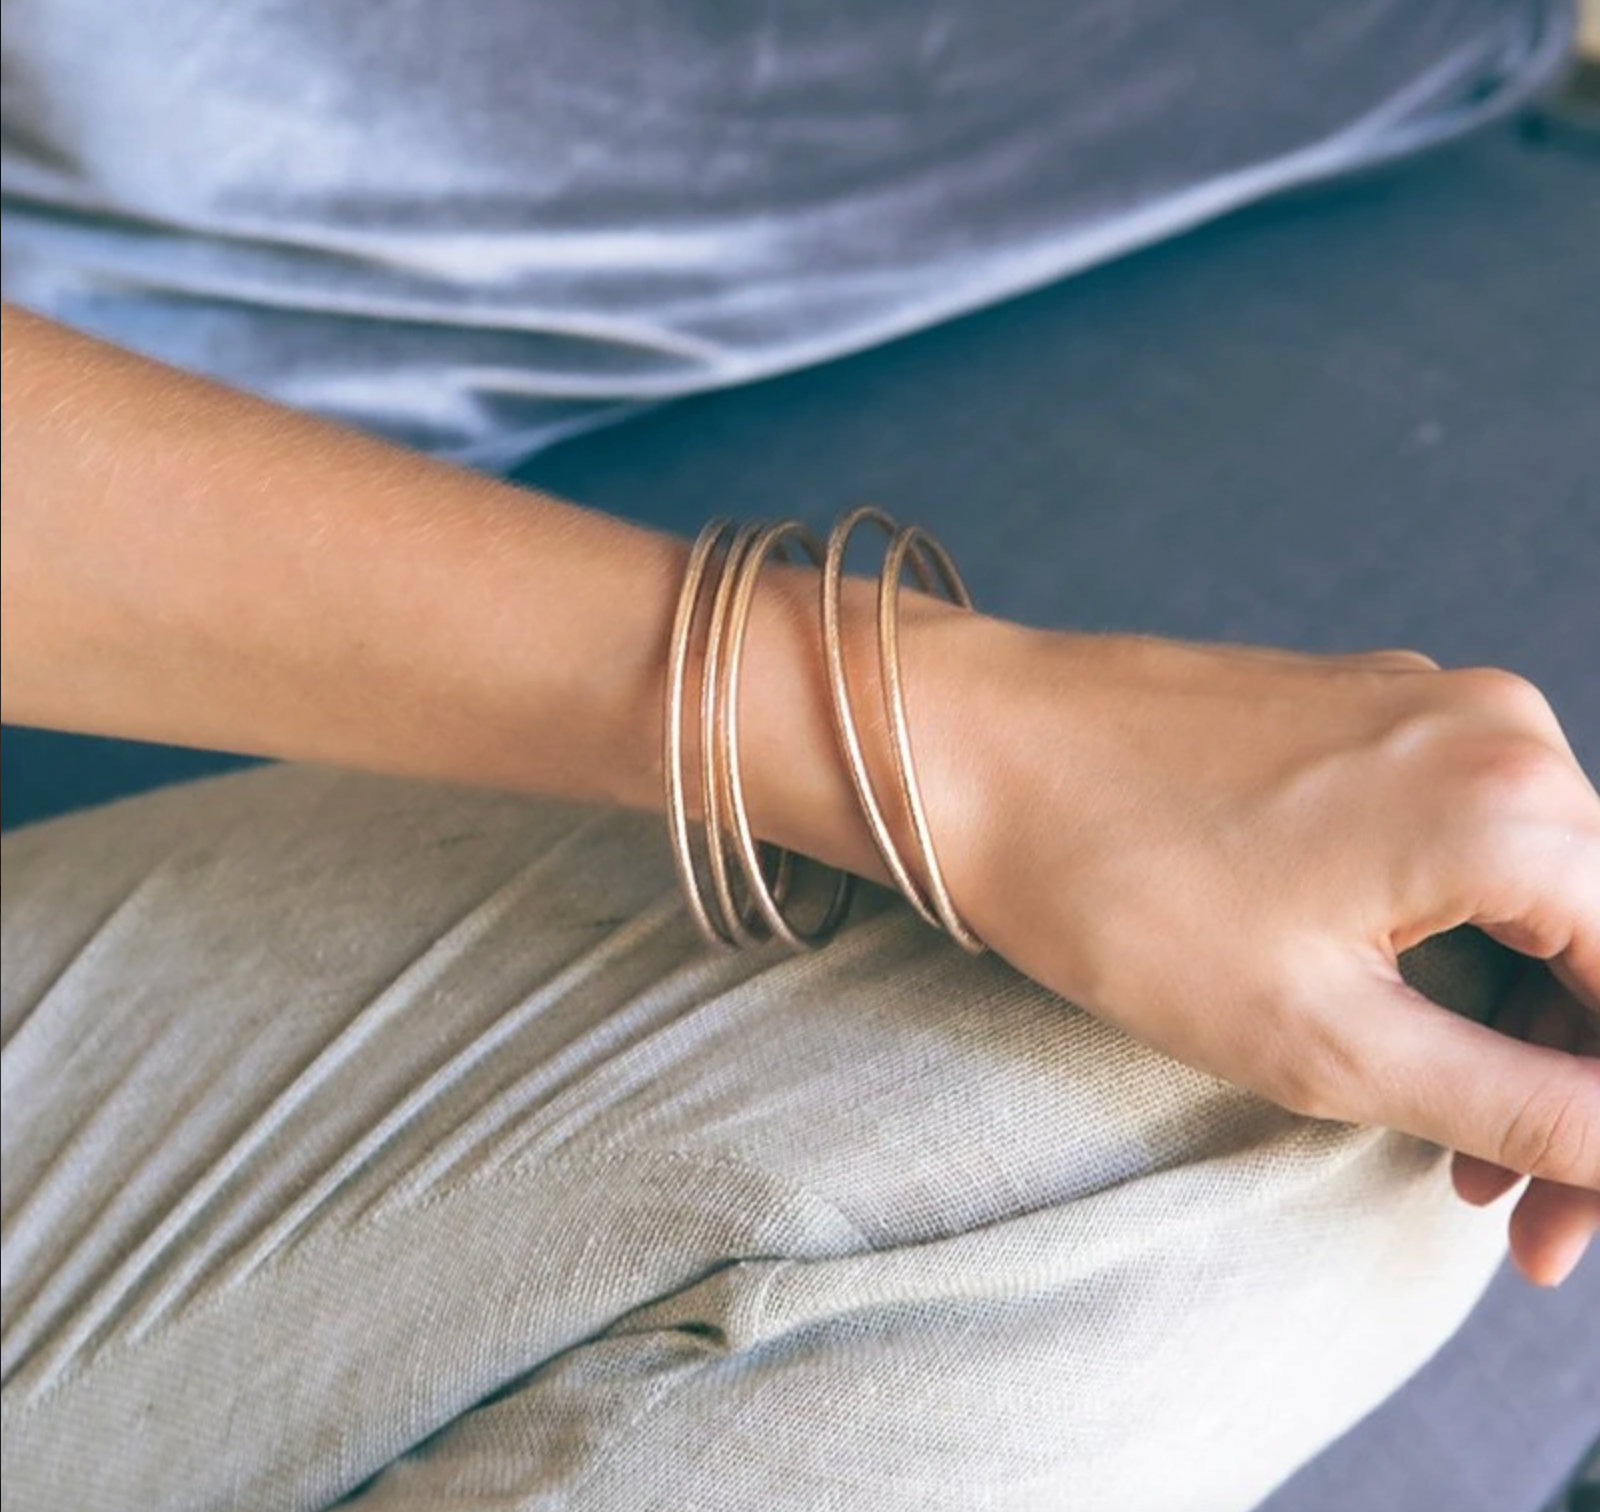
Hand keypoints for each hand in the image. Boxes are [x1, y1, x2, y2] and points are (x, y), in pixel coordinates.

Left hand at [908, 624, 1599, 1283]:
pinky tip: (1392, 1024)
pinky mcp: (1358, 710)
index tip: (1562, 1227)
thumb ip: (1519, 1103)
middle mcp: (1496, 727)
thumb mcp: (1329, 1040)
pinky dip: (1446, 946)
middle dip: (1568, 1088)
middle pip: (1598, 941)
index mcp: (1516, 802)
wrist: (967, 752)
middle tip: (1505, 1214)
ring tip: (1440, 1140)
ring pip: (1529, 896)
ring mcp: (1422, 706)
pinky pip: (1455, 841)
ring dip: (1506, 1026)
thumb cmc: (1121, 890)